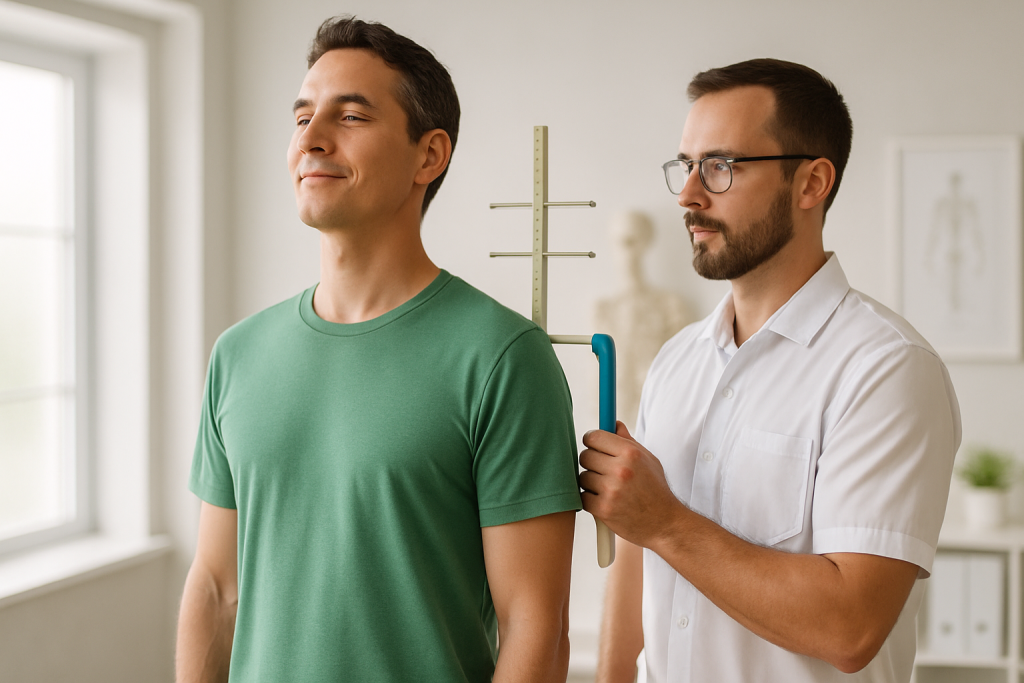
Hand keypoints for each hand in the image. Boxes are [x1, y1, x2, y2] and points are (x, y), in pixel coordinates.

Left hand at [579, 421, 682, 547]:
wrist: (665, 524)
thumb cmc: (656, 489)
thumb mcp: (648, 460)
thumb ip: (628, 441)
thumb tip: (613, 423)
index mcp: (631, 453)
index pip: (594, 437)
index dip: (592, 441)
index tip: (594, 446)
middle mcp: (620, 470)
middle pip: (585, 456)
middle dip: (591, 462)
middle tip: (603, 470)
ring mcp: (611, 490)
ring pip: (583, 477)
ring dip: (590, 483)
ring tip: (608, 488)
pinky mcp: (603, 509)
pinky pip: (583, 497)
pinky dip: (590, 500)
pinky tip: (605, 501)